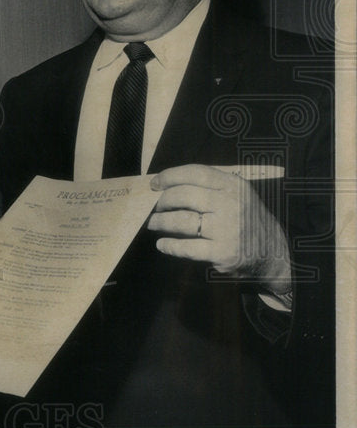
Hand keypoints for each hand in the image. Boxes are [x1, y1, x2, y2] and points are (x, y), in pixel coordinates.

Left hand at [148, 164, 290, 294]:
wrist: (274, 254)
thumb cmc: (246, 220)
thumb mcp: (237, 195)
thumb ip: (209, 187)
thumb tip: (166, 184)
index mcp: (233, 186)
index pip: (196, 173)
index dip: (170, 176)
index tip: (154, 184)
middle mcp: (231, 204)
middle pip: (184, 195)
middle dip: (162, 201)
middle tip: (152, 207)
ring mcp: (227, 229)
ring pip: (181, 221)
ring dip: (160, 222)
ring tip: (152, 223)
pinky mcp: (223, 252)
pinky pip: (187, 247)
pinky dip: (170, 246)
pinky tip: (162, 244)